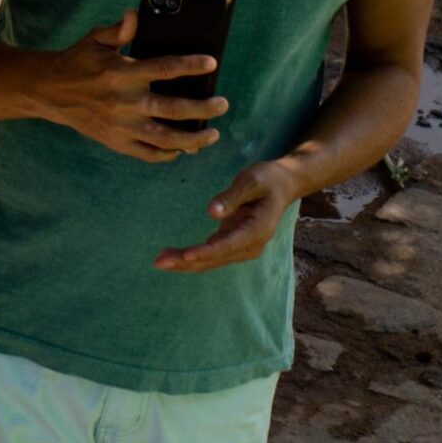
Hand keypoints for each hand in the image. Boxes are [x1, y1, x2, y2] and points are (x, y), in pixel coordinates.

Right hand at [31, 8, 227, 163]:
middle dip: (203, 107)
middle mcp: (124, 102)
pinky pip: (148, 153)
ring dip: (193, 139)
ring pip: (165, 138)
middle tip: (222, 103)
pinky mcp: (116, 142)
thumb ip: (120, 29)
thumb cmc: (79, 62)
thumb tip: (136, 14)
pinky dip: (168, 154)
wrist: (50, 92)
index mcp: (122, 73)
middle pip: (172, 108)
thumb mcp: (96, 39)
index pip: (163, 68)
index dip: (189, 66)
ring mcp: (121, 126)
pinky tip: (184, 149)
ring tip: (213, 134)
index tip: (211, 63)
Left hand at [155, 157, 304, 271]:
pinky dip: (192, 257)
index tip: (186, 255)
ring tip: (159, 260)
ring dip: (186, 263)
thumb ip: (232, 197)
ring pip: (212, 260)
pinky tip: (172, 255)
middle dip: (187, 261)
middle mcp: (251, 244)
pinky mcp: (234, 244)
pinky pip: (211, 254)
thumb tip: (211, 212)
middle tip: (159, 262)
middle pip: (216, 258)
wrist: (282, 185)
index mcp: (258, 230)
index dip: (206, 251)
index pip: (228, 245)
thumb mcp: (251, 180)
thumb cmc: (267, 179)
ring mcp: (243, 247)